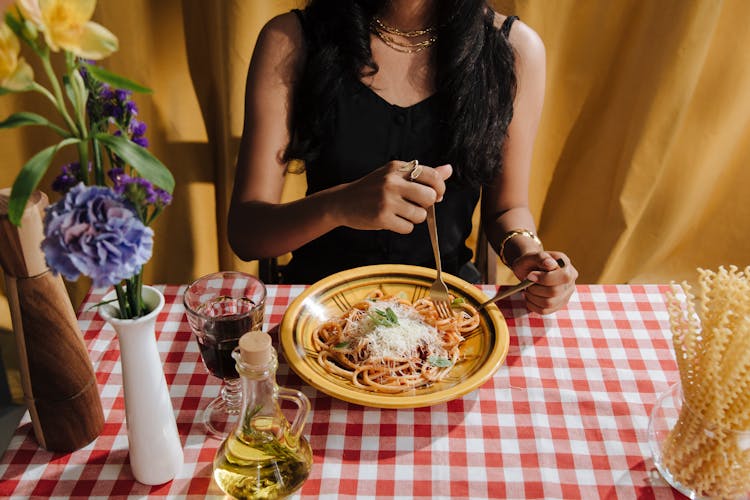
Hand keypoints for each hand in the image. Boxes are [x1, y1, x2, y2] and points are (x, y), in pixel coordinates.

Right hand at [334, 160, 452, 232]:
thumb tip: (449, 169)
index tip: (435, 194)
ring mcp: (386, 199)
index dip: (440, 188)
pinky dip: (403, 227)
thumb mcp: (394, 175)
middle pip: (430, 197)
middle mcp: (392, 181)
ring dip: (414, 218)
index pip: (432, 176)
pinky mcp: (381, 217)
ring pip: (420, 215)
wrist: (343, 202)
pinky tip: (391, 220)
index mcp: (397, 168)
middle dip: (427, 205)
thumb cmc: (373, 189)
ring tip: (400, 213)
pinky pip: (408, 228)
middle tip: (415, 205)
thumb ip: (422, 174)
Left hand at [510, 250, 577, 314]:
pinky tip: (528, 297)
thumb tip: (550, 264)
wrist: (529, 270)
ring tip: (527, 290)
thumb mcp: (532, 256)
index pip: (563, 277)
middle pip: (555, 292)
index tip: (530, 276)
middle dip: (535, 288)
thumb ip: (541, 257)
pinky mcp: (558, 305)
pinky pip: (545, 311)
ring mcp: (565, 295)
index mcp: (566, 266)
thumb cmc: (531, 262)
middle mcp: (570, 282)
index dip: (545, 278)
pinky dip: (532, 305)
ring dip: (532, 297)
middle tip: (527, 282)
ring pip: (549, 304)